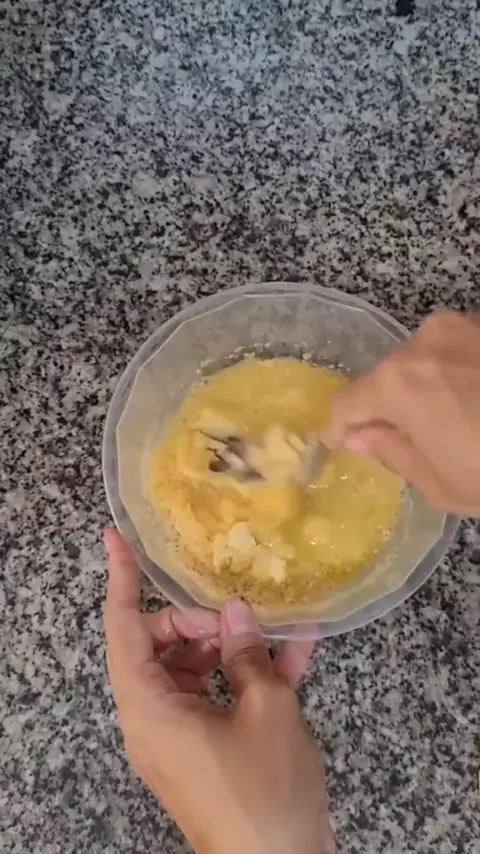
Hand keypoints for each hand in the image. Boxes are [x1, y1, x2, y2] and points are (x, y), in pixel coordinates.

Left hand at [103, 529, 334, 853]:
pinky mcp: (208, 749)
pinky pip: (219, 696)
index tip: (115, 538)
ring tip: (275, 627)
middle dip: (196, 619)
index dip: (121, 579)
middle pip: (157, 645)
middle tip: (236, 614)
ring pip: (192, 668)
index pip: (123, 629)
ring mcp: (181, 735)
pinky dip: (249, 675)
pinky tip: (300, 648)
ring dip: (231, 643)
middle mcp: (154, 719)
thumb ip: (247, 652)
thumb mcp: (266, 709)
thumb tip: (236, 612)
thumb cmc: (266, 791)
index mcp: (149, 708)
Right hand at [323, 311, 479, 515]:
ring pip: (426, 361)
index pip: (347, 402)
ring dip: (429, 390)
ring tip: (463, 424)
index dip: (340, 427)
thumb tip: (362, 434)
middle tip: (417, 443)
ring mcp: (464, 327)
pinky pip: (460, 351)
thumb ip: (391, 451)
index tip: (345, 443)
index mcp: (398, 384)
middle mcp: (424, 342)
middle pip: (386, 377)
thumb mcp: (442, 483)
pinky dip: (462, 375)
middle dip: (391, 408)